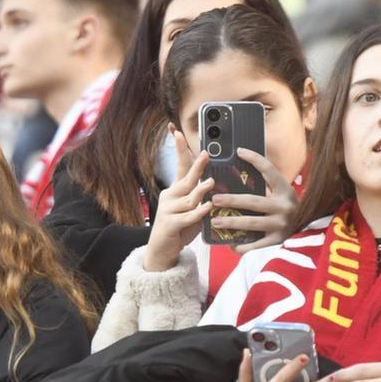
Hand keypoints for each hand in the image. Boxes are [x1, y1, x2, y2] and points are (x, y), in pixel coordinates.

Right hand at [142, 140, 212, 271]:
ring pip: (188, 198)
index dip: (179, 149)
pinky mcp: (170, 224)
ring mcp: (168, 210)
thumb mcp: (191, 209)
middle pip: (185, 178)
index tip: (176, 131)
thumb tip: (218, 184)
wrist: (162, 250)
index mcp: (176, 190)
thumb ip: (202, 197)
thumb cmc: (180, 228)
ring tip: (211, 183)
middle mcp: (170, 196)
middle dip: (196, 166)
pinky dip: (198, 212)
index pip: (179, 165)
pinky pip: (187, 217)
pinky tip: (208, 207)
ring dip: (200, 191)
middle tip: (206, 154)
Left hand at [210, 148, 298, 252]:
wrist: (308, 231)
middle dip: (232, 200)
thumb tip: (238, 173)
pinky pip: (256, 244)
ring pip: (252, 223)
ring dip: (231, 222)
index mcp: (285, 190)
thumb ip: (266, 187)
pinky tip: (230, 244)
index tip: (239, 151)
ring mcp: (282, 225)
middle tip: (214, 199)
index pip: (269, 170)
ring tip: (215, 221)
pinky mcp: (279, 241)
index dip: (255, 159)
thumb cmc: (288, 210)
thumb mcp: (283, 195)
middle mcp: (285, 206)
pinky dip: (242, 245)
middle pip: (253, 201)